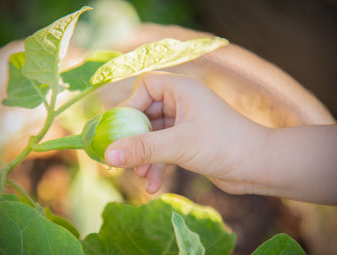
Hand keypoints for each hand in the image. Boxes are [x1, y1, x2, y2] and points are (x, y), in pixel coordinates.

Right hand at [104, 72, 268, 193]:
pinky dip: (157, 166)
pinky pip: (163, 150)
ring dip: (145, 157)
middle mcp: (182, 102)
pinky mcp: (188, 142)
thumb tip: (107, 153)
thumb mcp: (179, 145)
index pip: (145, 86)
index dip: (129, 105)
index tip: (119, 129)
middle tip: (122, 158)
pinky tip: (153, 186)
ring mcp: (185, 123)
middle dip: (135, 139)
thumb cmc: (224, 145)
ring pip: (153, 136)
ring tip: (141, 177)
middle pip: (145, 114)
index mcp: (182, 89)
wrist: (258, 167)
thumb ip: (142, 149)